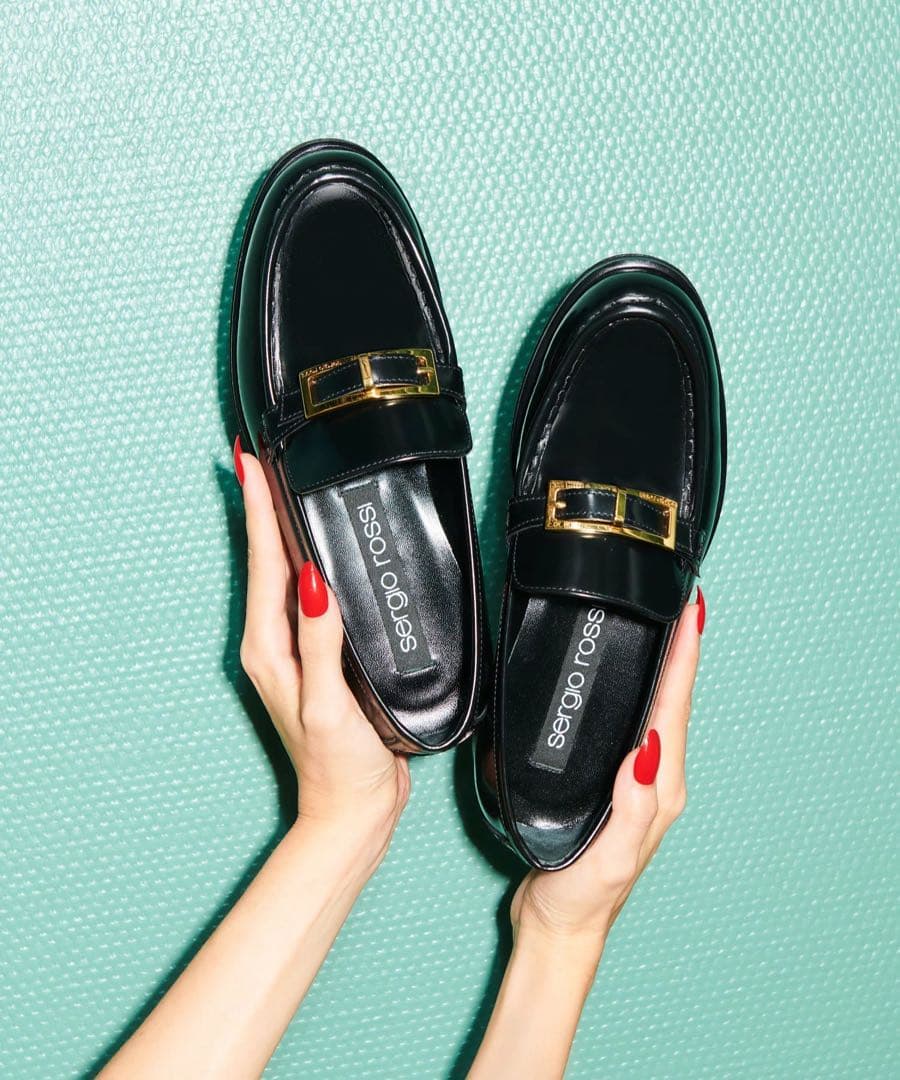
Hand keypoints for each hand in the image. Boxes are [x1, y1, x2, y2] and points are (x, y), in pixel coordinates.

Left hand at [235, 441, 409, 852]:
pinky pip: (307, 594)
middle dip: (260, 506)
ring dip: (278, 528)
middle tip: (260, 456)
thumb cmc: (337, 763)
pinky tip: (317, 548)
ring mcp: (295, 648)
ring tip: (279, 485)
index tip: (250, 462)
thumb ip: (320, 642)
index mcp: (268, 647)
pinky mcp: (318, 655)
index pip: (263, 563)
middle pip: (266, 560)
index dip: (256, 509)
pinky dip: (306, 559)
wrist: (353, 807)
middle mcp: (273, 643)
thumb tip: (313, 581)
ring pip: (284, 573)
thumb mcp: (327, 703)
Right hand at [511, 595, 703, 945]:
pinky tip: (633, 681)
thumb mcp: (610, 854)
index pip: (674, 708)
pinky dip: (642, 692)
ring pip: (658, 709)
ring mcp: (638, 780)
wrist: (560, 921)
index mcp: (659, 788)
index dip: (684, 658)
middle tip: (684, 604)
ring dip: (667, 666)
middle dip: (682, 650)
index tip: (690, 614)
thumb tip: (643, 750)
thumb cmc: (583, 892)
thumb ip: (630, 806)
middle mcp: (656, 779)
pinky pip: (636, 724)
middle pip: (673, 700)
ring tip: (668, 628)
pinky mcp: (617, 781)